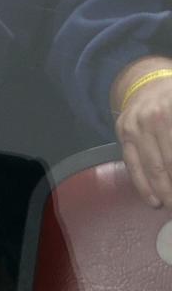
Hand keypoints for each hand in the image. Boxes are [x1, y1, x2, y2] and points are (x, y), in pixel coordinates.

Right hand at [112, 57, 171, 208]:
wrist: (145, 85)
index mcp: (171, 110)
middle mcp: (155, 117)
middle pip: (169, 162)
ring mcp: (135, 127)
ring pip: (152, 168)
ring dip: (163, 191)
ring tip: (170, 205)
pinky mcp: (123, 136)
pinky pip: (133, 167)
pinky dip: (144, 187)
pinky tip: (154, 201)